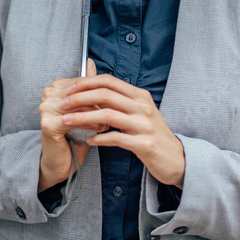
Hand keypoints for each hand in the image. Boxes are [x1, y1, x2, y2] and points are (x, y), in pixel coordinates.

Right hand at [37, 58, 108, 191]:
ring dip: (98, 115)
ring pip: (80, 107)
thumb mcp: (83, 108)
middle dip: (100, 104)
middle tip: (115, 113)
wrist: (63, 161)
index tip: (112, 103)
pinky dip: (90, 125)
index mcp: (54, 88)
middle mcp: (47, 95)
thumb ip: (87, 86)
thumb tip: (91, 63)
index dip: (98, 93)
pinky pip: (75, 120)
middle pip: (81, 94)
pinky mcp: (48, 124)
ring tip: (109, 123)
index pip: (81, 83)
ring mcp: (45, 109)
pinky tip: (101, 130)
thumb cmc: (74, 134)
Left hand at [60, 62, 185, 187]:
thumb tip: (94, 84)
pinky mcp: (145, 144)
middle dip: (79, 98)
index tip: (69, 90)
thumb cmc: (152, 134)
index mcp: (140, 96)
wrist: (176, 159)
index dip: (86, 83)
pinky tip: (88, 140)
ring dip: (83, 117)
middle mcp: (143, 107)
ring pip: (108, 115)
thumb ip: (118, 99)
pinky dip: (99, 138)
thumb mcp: (138, 112)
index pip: (108, 81)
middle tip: (62, 104)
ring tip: (67, 121)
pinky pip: (116, 138)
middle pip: (105, 94)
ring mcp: (145, 125)